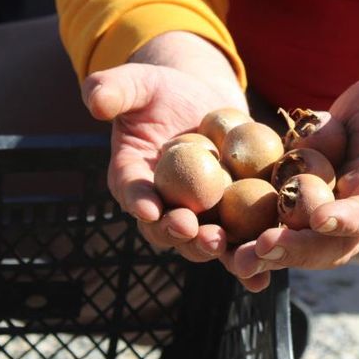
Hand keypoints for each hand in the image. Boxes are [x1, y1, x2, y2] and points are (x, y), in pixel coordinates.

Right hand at [82, 32, 247, 261]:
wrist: (200, 98)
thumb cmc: (161, 90)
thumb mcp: (137, 83)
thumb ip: (114, 90)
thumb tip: (94, 100)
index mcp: (133, 177)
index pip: (131, 191)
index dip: (138, 200)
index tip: (148, 208)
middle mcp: (163, 204)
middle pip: (167, 227)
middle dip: (179, 233)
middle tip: (191, 231)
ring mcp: (199, 214)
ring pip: (203, 240)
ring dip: (213, 249)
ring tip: (225, 247)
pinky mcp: (233, 214)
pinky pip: (241, 239)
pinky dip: (250, 256)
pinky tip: (264, 275)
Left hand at [220, 67, 358, 291]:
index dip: (348, 219)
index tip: (324, 218)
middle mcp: (349, 219)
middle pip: (326, 244)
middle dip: (297, 248)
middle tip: (266, 246)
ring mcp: (318, 225)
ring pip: (295, 249)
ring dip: (267, 257)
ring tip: (237, 259)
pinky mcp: (291, 219)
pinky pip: (271, 237)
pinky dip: (247, 245)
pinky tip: (218, 246)